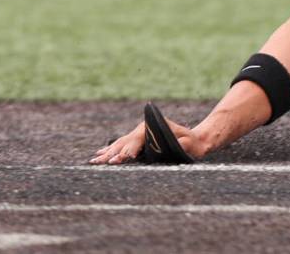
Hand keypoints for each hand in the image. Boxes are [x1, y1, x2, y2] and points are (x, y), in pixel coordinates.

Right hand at [88, 117, 206, 164]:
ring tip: (94, 161)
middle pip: (124, 142)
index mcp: (152, 127)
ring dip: (107, 153)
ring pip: (120, 144)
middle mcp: (143, 129)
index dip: (129, 149)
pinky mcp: (138, 140)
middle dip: (112, 153)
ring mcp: (139, 134)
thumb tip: (180, 144)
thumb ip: (184, 143)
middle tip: (101, 163)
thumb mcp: (191, 143)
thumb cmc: (193, 142)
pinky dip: (110, 149)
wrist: (195, 138)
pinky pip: (121, 145)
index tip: (121, 159)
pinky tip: (100, 154)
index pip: (137, 139)